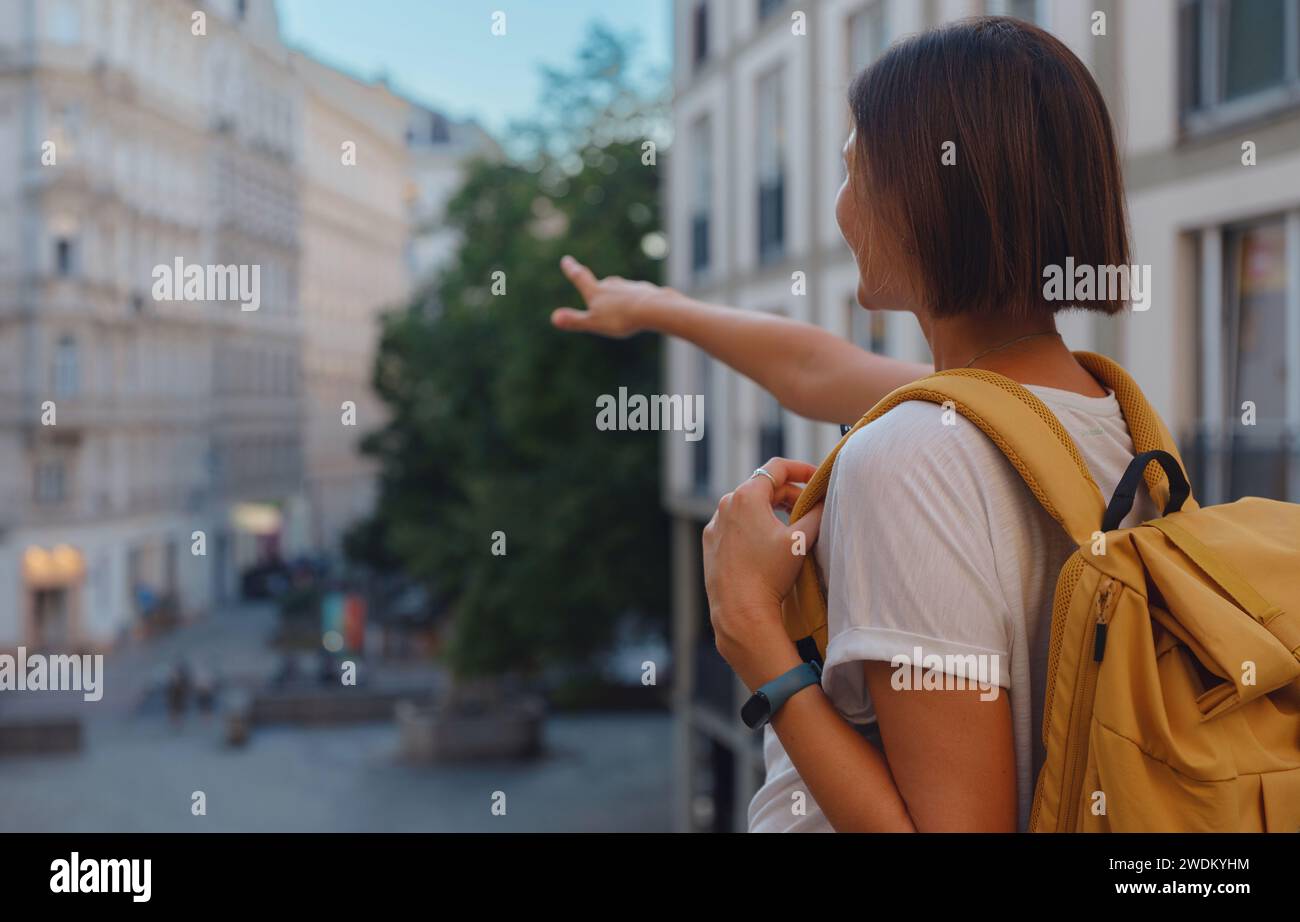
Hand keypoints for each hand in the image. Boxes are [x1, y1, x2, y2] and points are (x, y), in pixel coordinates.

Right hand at [552, 255, 672, 338]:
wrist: (652, 309)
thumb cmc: (621, 318)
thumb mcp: (594, 322)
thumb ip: (575, 320)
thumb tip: (554, 318)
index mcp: (597, 292)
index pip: (580, 278)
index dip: (572, 269)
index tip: (566, 260)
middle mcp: (612, 284)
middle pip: (604, 285)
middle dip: (602, 290)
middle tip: (600, 295)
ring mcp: (630, 286)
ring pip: (622, 291)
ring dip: (621, 298)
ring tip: (625, 313)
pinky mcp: (647, 291)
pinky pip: (639, 297)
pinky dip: (638, 304)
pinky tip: (644, 313)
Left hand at [702, 458, 824, 689]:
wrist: (740, 611)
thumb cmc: (770, 574)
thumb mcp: (800, 540)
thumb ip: (815, 513)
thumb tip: (824, 501)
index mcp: (746, 496)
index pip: (777, 468)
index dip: (801, 469)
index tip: (817, 479)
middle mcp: (725, 505)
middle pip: (763, 487)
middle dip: (789, 494)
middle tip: (811, 507)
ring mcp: (715, 525)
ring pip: (748, 507)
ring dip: (771, 510)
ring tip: (791, 525)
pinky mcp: (711, 544)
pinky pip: (735, 525)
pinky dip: (754, 526)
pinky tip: (768, 543)